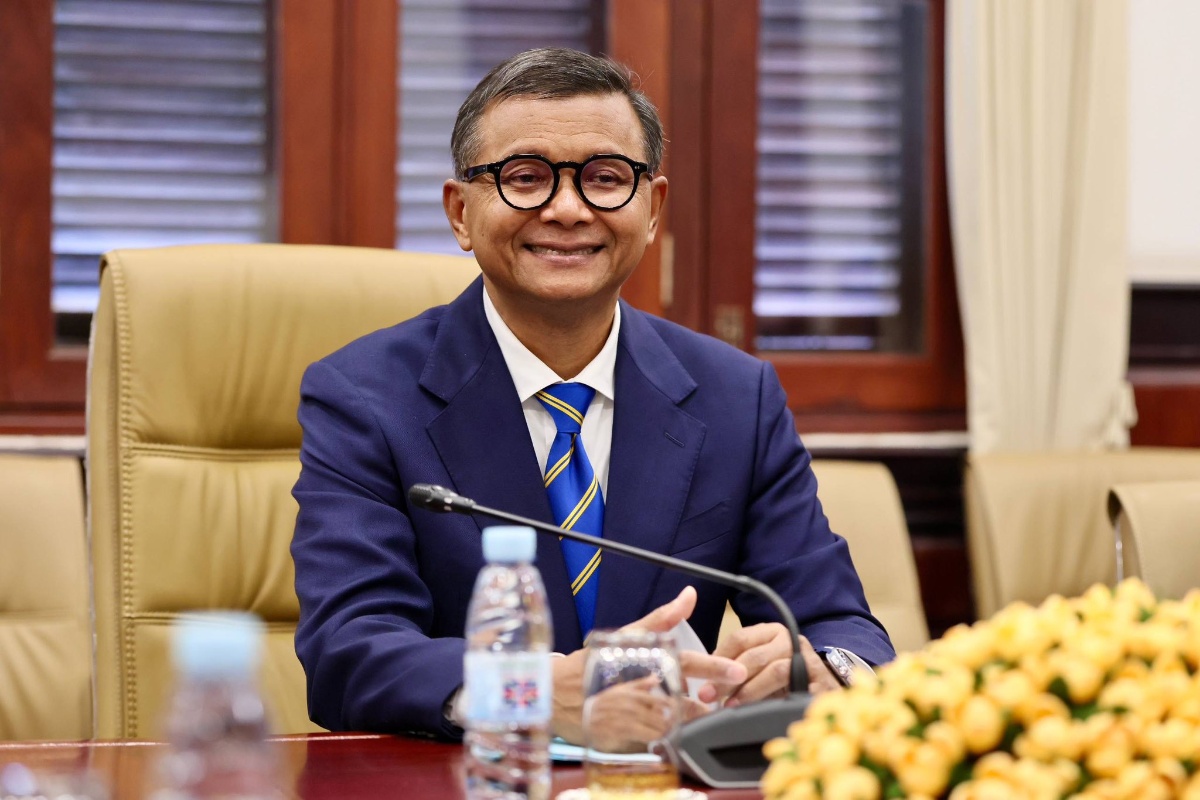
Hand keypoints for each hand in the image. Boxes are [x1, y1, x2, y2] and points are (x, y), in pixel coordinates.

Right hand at [549, 586, 747, 742]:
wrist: (551, 693)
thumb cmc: (591, 664)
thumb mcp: (625, 636)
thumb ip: (661, 618)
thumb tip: (690, 595)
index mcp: (639, 657)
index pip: (682, 660)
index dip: (711, 666)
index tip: (737, 671)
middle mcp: (633, 685)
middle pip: (680, 697)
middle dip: (703, 703)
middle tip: (722, 703)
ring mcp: (625, 713)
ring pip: (669, 722)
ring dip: (686, 722)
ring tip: (700, 720)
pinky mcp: (617, 737)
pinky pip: (650, 740)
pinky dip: (664, 736)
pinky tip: (670, 732)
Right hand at [580, 676, 674, 752]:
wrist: (586, 716)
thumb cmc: (606, 702)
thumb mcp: (621, 689)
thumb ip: (640, 684)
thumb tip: (656, 678)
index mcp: (628, 692)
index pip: (652, 698)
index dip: (666, 704)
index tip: (674, 709)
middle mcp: (625, 704)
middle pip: (652, 714)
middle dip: (664, 720)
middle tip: (672, 724)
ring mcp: (621, 718)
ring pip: (646, 725)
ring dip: (658, 730)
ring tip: (665, 732)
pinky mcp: (617, 732)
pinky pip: (637, 735)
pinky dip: (647, 736)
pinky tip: (653, 737)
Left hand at [700, 623, 841, 706]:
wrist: (825, 696)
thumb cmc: (784, 683)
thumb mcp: (759, 670)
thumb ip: (737, 669)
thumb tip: (706, 682)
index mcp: (771, 632)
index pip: (740, 638)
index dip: (718, 658)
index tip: (703, 678)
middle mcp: (790, 640)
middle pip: (753, 655)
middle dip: (727, 677)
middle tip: (709, 695)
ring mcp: (807, 659)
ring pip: (774, 670)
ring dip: (749, 690)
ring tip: (731, 705)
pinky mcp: (820, 680)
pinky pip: (794, 689)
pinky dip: (773, 700)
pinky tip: (759, 712)